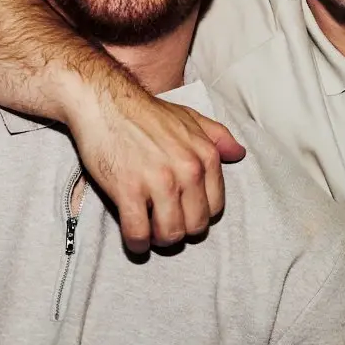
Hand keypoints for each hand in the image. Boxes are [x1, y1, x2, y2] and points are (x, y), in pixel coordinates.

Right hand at [67, 83, 244, 254]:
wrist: (105, 102)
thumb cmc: (146, 113)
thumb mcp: (190, 118)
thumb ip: (218, 137)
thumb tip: (238, 154)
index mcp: (205, 157)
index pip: (215, 208)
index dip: (197, 215)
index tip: (182, 211)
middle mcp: (187, 170)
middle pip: (195, 226)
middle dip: (180, 230)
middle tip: (164, 223)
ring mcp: (159, 181)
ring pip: (170, 234)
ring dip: (159, 239)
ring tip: (149, 230)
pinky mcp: (128, 190)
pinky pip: (138, 233)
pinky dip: (136, 242)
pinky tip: (134, 237)